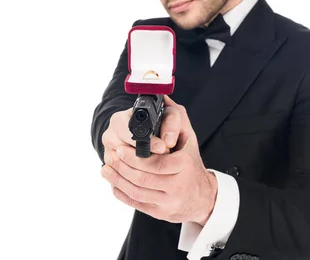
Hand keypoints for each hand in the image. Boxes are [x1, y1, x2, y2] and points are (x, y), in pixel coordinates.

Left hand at [101, 95, 217, 225]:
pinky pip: (137, 204)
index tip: (119, 148)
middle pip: (142, 178)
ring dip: (118, 179)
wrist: (203, 195)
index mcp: (185, 165)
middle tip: (110, 156)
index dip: (134, 157)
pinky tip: (114, 184)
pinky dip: (122, 194)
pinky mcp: (161, 213)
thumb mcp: (188, 136)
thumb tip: (162, 97)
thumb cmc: (191, 161)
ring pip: (137, 191)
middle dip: (122, 167)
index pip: (155, 163)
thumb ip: (175, 117)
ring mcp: (169, 202)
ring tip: (106, 169)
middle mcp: (179, 186)